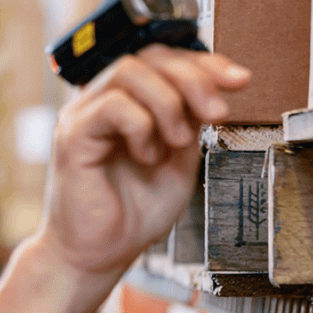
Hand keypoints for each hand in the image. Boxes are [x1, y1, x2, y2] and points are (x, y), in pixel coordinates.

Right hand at [38, 43, 250, 278]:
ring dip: (168, 103)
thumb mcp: (180, 159)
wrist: (102, 254)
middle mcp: (101, 101)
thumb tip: (216, 87)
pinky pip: (112, 106)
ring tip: (179, 141)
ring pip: (129, 71)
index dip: (204, 63)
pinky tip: (147, 155)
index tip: (240, 80)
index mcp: (128, 103)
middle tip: (218, 113)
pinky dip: (142, 127)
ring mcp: (84, 115)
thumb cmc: (133, 213)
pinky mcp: (72, 136)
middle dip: (194, 79)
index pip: (164, 60)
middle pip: (149, 57)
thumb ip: (191, 121)